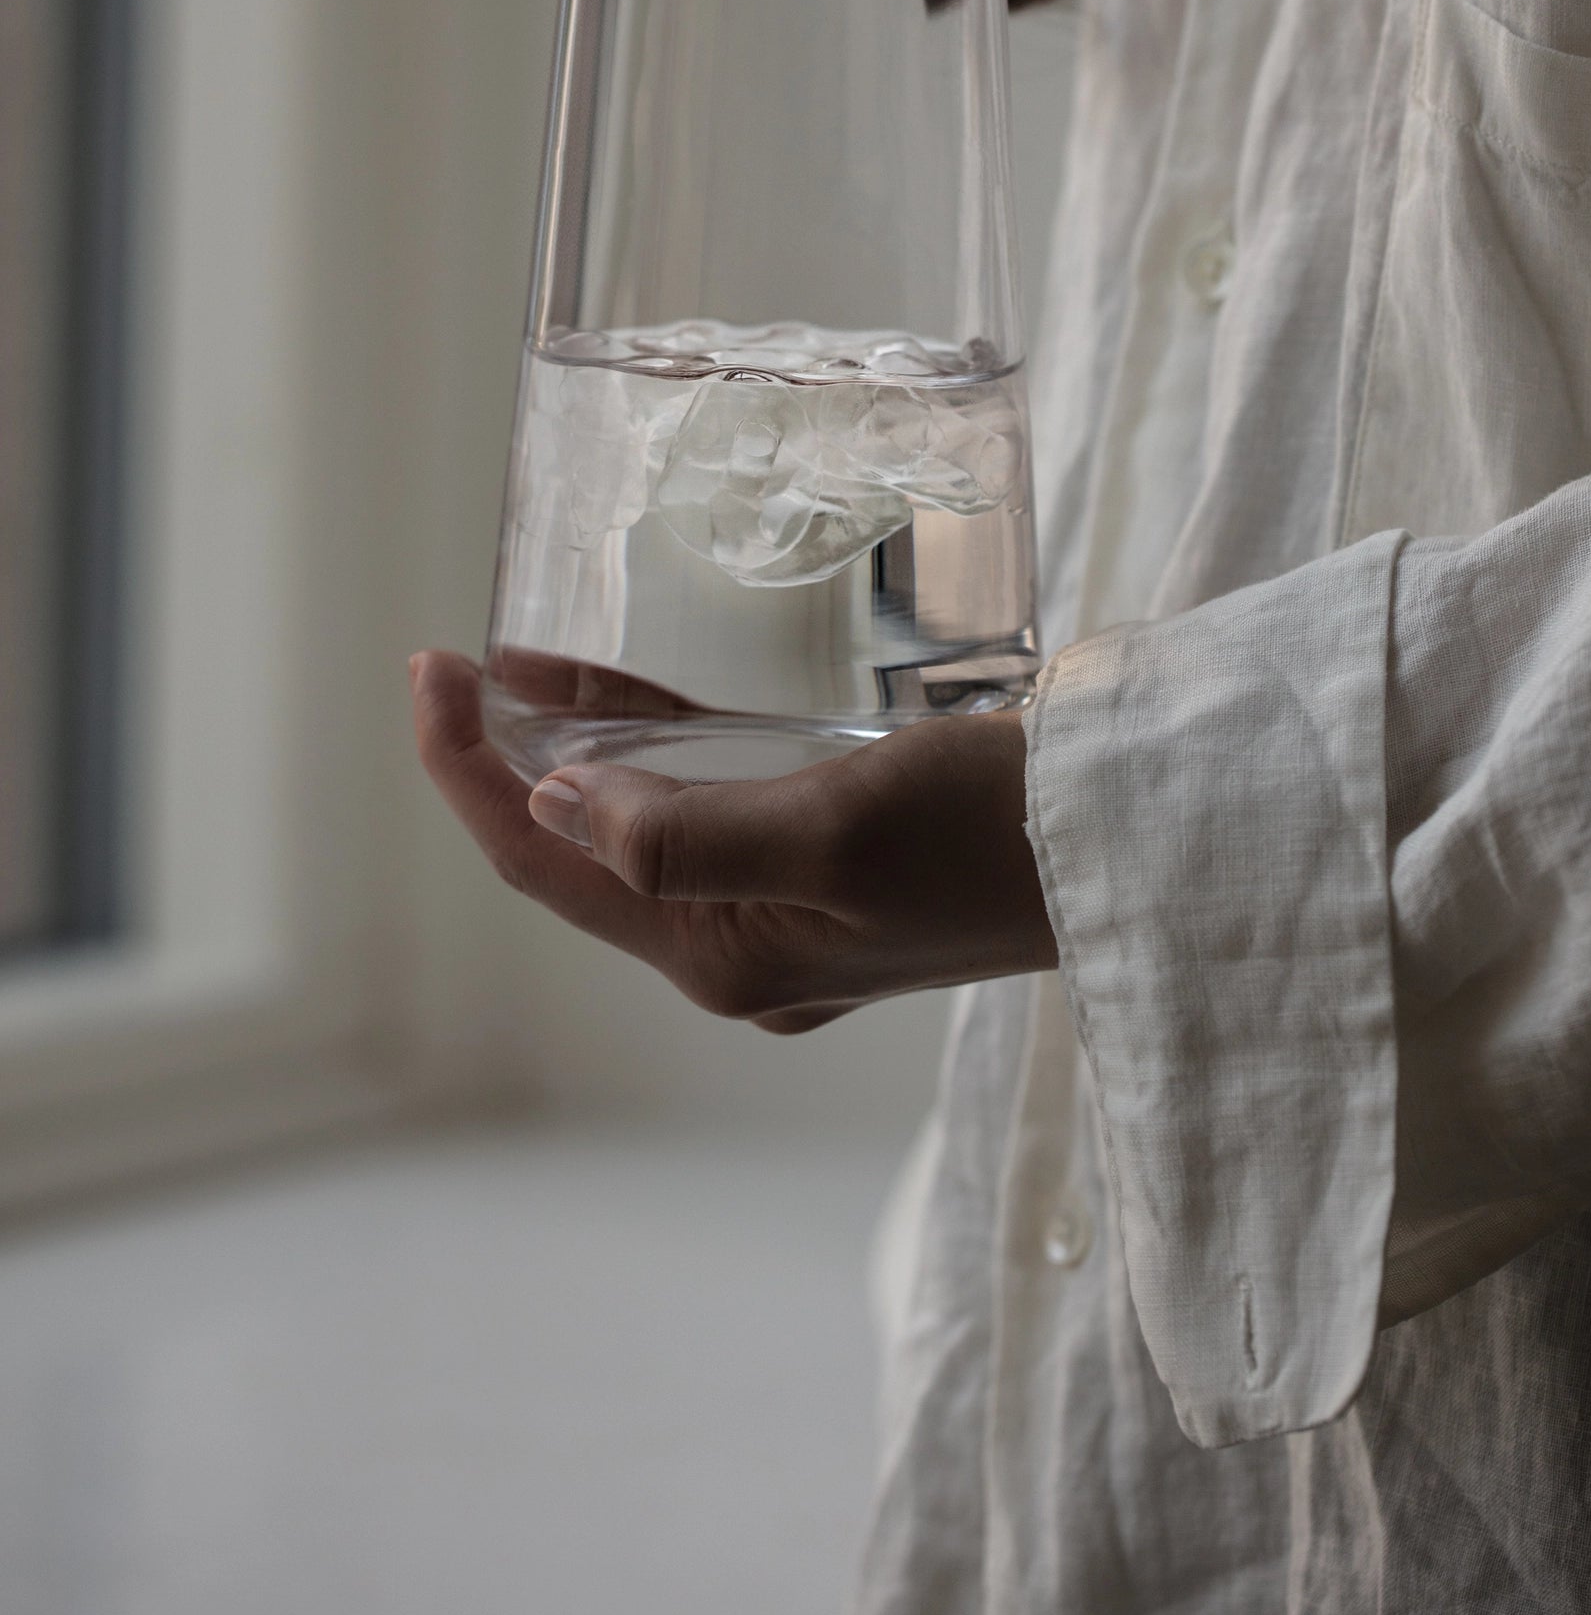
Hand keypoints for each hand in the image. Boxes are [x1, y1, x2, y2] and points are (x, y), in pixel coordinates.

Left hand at [411, 652, 1056, 1032]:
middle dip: (504, 759)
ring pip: (640, 826)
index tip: (428, 667)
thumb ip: (682, 827)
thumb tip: (555, 801)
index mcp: (725, 954)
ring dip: (574, 750)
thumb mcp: (836, 822)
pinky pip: (711, 811)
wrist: (1138, 844)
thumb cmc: (998, 828)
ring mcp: (793, 914)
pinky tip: (633, 698)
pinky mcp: (840, 867)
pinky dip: (658, 754)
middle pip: (577, 854)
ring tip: (519, 663)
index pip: (545, 862)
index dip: (467, 770)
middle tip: (456, 660)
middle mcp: (744, 949)